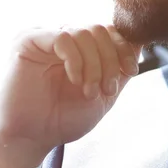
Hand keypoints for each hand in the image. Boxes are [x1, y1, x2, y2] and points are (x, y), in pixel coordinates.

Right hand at [0, 25, 140, 167]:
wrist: (32, 138)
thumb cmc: (63, 118)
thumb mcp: (103, 94)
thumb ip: (118, 69)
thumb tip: (139, 43)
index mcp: (80, 46)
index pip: (109, 30)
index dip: (124, 48)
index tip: (131, 71)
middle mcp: (64, 37)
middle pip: (100, 30)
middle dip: (110, 60)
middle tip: (107, 89)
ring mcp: (46, 36)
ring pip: (84, 33)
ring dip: (94, 65)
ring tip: (90, 91)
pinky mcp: (28, 40)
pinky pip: (62, 38)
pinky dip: (75, 60)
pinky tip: (75, 80)